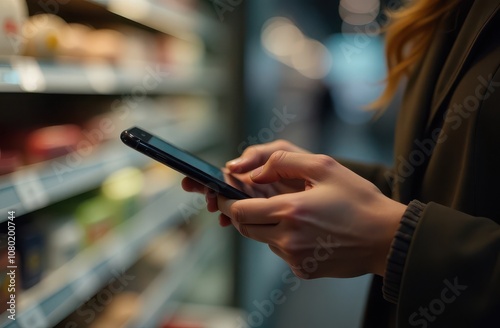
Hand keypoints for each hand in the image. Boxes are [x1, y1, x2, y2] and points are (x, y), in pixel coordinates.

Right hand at [182, 140, 309, 225]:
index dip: (208, 178)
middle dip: (210, 194)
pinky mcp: (271, 220)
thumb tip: (232, 168)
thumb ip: (262, 155)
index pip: (225, 175)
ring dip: (222, 209)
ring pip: (234, 208)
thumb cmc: (311, 166)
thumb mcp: (286, 151)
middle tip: (206, 198)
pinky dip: (237, 221)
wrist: (339, 191)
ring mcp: (262, 206)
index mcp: (254, 171)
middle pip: (224, 192)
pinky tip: (230, 221)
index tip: (195, 181)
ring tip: (217, 211)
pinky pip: (250, 221)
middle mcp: (254, 189)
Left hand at [216, 151, 405, 277]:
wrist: (387, 238)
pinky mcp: (304, 271)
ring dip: (266, 225)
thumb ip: (283, 162)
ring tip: (291, 211)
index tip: (223, 193)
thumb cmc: (359, 200)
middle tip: (252, 199)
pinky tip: (307, 229)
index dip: (226, 200)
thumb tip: (253, 173)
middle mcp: (288, 239)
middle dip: (241, 212)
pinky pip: (281, 253)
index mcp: (290, 212)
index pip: (239, 211)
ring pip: (262, 240)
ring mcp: (295, 259)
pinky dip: (283, 239)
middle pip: (245, 228)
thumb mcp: (324, 167)